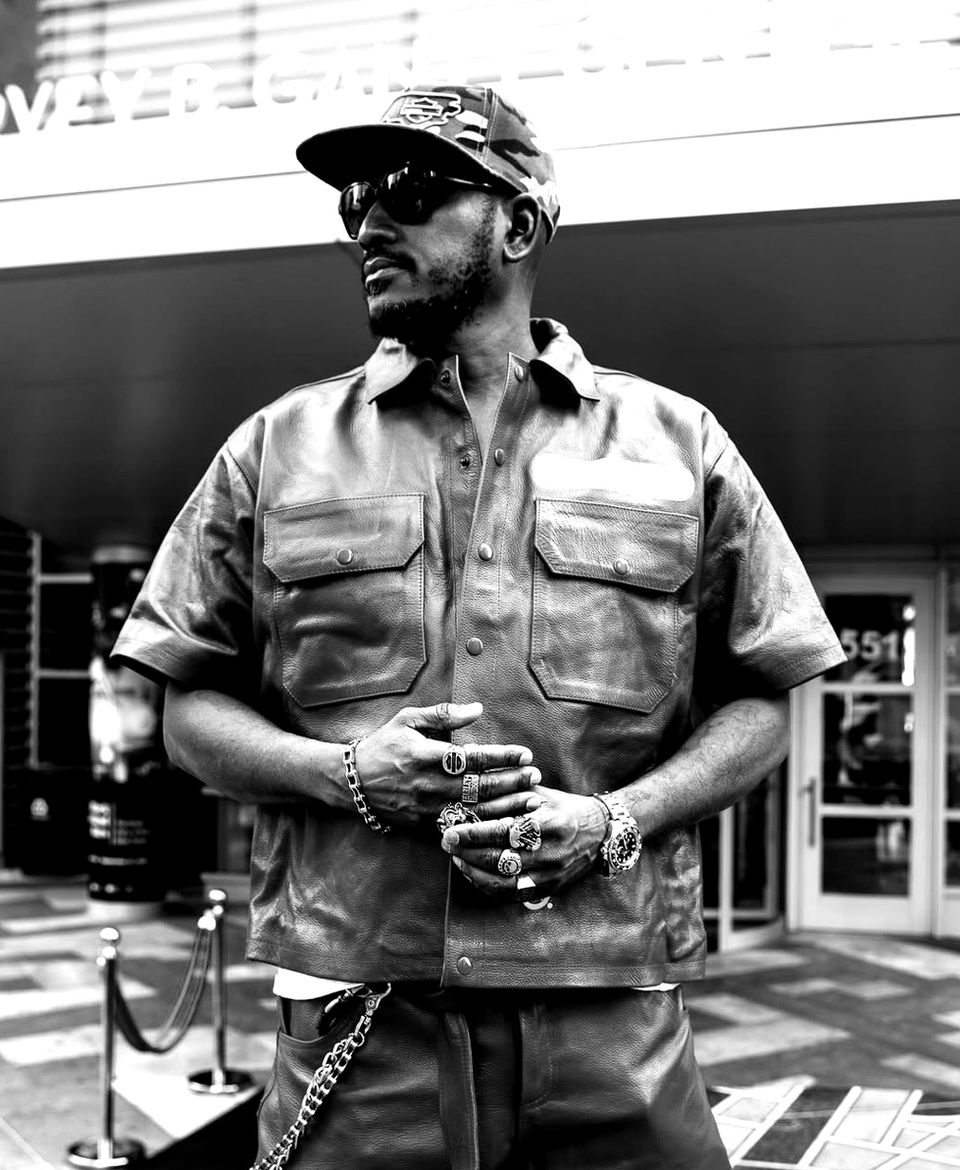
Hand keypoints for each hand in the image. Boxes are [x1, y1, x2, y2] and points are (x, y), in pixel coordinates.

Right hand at [352, 702, 537, 830]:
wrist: (352, 783)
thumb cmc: (383, 745)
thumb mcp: (408, 721)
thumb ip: (443, 715)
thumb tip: (478, 709)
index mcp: (425, 755)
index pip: (472, 757)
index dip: (501, 756)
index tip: (525, 754)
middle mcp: (428, 784)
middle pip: (478, 786)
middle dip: (512, 782)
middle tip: (536, 777)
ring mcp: (426, 809)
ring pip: (474, 811)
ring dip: (506, 808)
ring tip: (531, 802)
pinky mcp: (424, 826)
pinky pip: (460, 828)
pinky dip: (485, 827)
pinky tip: (505, 826)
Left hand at [440, 784, 608, 898]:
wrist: (599, 832)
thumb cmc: (562, 807)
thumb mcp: (538, 791)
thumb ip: (506, 786)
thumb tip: (470, 775)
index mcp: (548, 823)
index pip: (503, 830)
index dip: (474, 832)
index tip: (450, 828)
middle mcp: (550, 852)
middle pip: (499, 857)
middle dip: (468, 851)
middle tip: (446, 842)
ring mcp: (550, 874)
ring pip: (503, 880)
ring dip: (474, 871)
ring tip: (456, 858)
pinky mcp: (549, 888)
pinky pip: (512, 893)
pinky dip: (489, 886)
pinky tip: (474, 874)